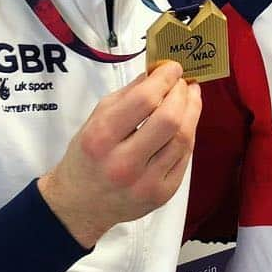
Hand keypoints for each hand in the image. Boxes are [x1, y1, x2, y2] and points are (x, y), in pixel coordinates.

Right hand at [37, 61, 201, 247]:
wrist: (80, 204)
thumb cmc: (87, 156)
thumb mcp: (96, 118)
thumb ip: (128, 94)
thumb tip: (158, 73)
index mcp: (102, 138)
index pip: (144, 100)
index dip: (164, 79)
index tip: (172, 68)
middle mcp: (123, 163)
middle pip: (169, 120)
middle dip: (181, 94)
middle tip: (182, 83)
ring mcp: (145, 183)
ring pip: (183, 139)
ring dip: (192, 111)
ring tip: (189, 98)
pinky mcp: (162, 195)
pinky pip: (185, 158)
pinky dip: (188, 135)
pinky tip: (185, 123)